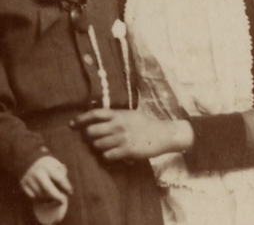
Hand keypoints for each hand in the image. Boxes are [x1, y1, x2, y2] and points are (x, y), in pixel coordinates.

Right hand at [20, 156, 71, 202]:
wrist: (27, 159)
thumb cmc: (46, 164)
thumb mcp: (56, 164)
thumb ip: (62, 173)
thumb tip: (65, 187)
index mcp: (48, 166)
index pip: (60, 179)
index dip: (66, 187)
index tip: (70, 192)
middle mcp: (38, 173)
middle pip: (49, 190)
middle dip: (57, 197)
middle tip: (63, 200)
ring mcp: (29, 179)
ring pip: (41, 195)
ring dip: (49, 199)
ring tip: (54, 199)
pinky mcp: (23, 184)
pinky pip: (33, 196)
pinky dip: (40, 198)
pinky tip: (44, 197)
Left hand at [71, 109, 192, 160]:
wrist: (164, 134)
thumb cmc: (146, 124)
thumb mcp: (131, 115)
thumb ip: (115, 116)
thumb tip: (96, 119)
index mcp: (119, 114)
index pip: (95, 114)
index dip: (81, 119)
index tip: (72, 124)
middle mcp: (119, 125)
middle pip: (91, 132)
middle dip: (88, 137)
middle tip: (91, 139)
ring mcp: (122, 138)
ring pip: (97, 145)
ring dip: (98, 148)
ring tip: (106, 147)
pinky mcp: (127, 151)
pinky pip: (106, 156)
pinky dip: (107, 156)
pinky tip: (113, 154)